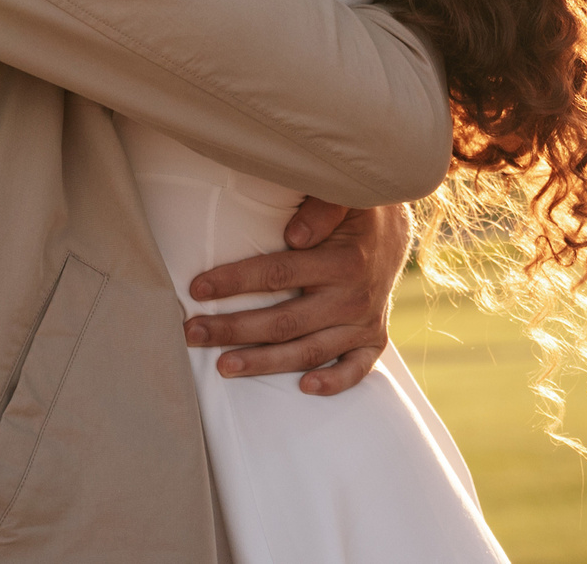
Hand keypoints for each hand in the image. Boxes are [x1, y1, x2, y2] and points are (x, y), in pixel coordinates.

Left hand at [181, 199, 412, 396]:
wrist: (394, 230)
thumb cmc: (355, 210)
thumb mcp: (345, 197)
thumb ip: (321, 209)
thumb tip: (294, 235)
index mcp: (343, 261)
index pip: (279, 274)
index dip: (236, 282)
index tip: (197, 288)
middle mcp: (353, 297)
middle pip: (284, 321)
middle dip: (233, 328)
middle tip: (192, 333)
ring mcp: (364, 323)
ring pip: (308, 351)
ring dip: (263, 362)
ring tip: (222, 366)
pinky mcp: (374, 339)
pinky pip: (356, 369)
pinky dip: (334, 382)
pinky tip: (304, 389)